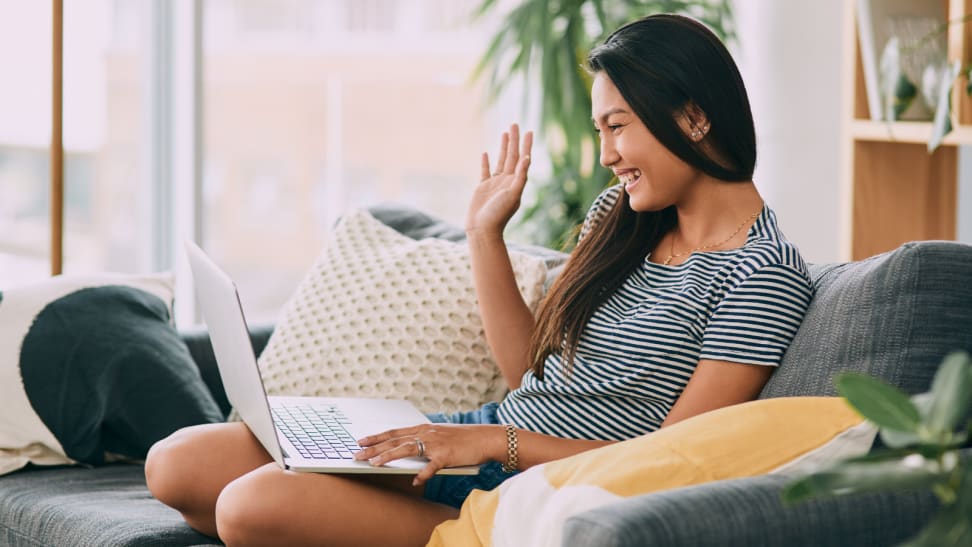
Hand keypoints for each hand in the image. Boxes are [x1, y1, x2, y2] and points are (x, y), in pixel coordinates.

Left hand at [354, 423, 503, 485]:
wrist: (486, 438)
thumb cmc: (464, 439)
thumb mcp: (440, 437)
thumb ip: (423, 443)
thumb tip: (408, 452)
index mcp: (423, 428)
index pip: (394, 432)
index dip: (376, 437)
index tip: (361, 441)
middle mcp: (426, 433)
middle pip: (395, 440)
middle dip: (374, 447)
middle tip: (357, 454)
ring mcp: (436, 444)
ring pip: (407, 449)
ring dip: (389, 457)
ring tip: (374, 464)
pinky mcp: (447, 455)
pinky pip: (432, 466)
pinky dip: (423, 474)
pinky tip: (415, 481)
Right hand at [465, 123, 533, 236]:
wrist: (483, 229)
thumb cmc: (499, 214)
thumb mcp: (512, 194)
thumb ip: (520, 177)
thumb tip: (527, 158)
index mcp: (516, 182)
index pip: (523, 158)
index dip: (526, 145)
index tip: (529, 131)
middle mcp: (507, 180)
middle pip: (512, 156)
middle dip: (514, 140)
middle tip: (515, 124)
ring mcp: (495, 183)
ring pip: (501, 160)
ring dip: (503, 147)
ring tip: (505, 133)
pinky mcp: (483, 187)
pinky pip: (485, 171)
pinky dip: (487, 161)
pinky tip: (486, 153)